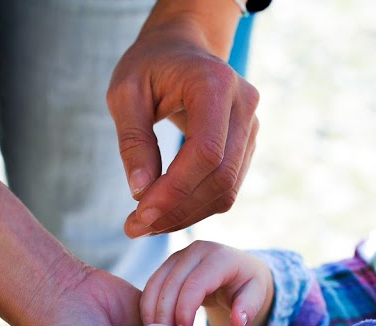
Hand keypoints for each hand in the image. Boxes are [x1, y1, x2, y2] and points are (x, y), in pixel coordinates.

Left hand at [108, 11, 258, 236]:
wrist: (181, 47)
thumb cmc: (148, 66)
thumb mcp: (124, 94)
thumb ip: (133, 141)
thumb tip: (141, 194)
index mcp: (215, 85)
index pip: (206, 153)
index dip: (175, 191)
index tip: (139, 214)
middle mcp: (244, 105)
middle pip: (220, 177)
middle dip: (177, 210)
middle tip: (135, 228)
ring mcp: (251, 125)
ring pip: (227, 189)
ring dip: (186, 215)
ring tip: (145, 224)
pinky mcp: (247, 144)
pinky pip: (227, 187)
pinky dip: (195, 207)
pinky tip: (164, 212)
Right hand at [141, 240, 273, 325]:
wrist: (239, 269)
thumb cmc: (248, 285)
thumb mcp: (257, 295)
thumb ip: (248, 307)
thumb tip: (237, 322)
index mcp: (220, 257)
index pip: (195, 284)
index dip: (185, 310)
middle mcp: (197, 250)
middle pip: (171, 283)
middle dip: (166, 314)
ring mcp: (179, 254)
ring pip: (156, 283)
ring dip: (152, 311)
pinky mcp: (168, 263)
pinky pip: (152, 284)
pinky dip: (148, 306)